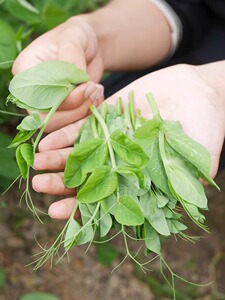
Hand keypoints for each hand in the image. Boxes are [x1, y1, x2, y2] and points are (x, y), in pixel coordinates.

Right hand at [12, 16, 103, 131]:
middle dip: (76, 108)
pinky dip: (89, 113)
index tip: (88, 85)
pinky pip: (73, 122)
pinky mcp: (63, 111)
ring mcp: (47, 104)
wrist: (89, 48)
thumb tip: (75, 74)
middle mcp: (33, 92)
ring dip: (84, 111)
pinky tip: (98, 96)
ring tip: (98, 90)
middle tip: (95, 90)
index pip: (38, 96)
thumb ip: (71, 53)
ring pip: (61, 124)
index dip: (63, 97)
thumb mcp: (73, 36)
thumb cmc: (77, 37)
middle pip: (47, 116)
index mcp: (26, 71)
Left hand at [32, 63, 224, 218]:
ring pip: (82, 151)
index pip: (109, 199)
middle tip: (40, 185)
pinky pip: (86, 125)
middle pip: (89, 176)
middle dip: (63, 183)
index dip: (83, 208)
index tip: (59, 213)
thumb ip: (187, 180)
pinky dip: (67, 132)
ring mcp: (116, 137)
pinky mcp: (111, 114)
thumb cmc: (208, 125)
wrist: (202, 90)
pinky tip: (47, 139)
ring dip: (58, 158)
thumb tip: (179, 209)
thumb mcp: (201, 155)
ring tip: (36, 163)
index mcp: (142, 177)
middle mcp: (125, 159)